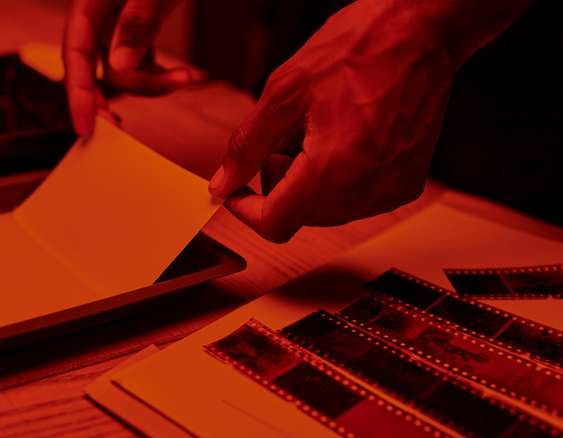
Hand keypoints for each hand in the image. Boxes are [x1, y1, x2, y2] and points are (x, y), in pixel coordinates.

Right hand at [63, 0, 191, 135]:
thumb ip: (133, 23)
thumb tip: (120, 64)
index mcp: (88, 4)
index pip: (74, 53)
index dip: (77, 93)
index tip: (85, 126)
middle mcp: (99, 21)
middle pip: (93, 72)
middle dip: (112, 99)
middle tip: (121, 130)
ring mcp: (117, 31)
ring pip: (124, 75)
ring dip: (152, 83)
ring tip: (182, 78)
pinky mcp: (136, 37)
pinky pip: (141, 69)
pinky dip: (159, 77)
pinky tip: (177, 75)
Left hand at [208, 0, 471, 241]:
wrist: (419, 33)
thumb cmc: (361, 49)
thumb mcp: (284, 92)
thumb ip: (246, 147)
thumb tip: (222, 183)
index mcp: (333, 170)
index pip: (273, 224)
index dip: (245, 209)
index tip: (237, 192)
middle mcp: (366, 191)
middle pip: (298, 217)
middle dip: (280, 183)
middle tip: (288, 135)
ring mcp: (389, 192)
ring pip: (325, 210)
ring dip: (309, 180)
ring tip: (320, 130)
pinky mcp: (405, 185)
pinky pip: (355, 199)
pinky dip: (339, 177)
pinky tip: (344, 138)